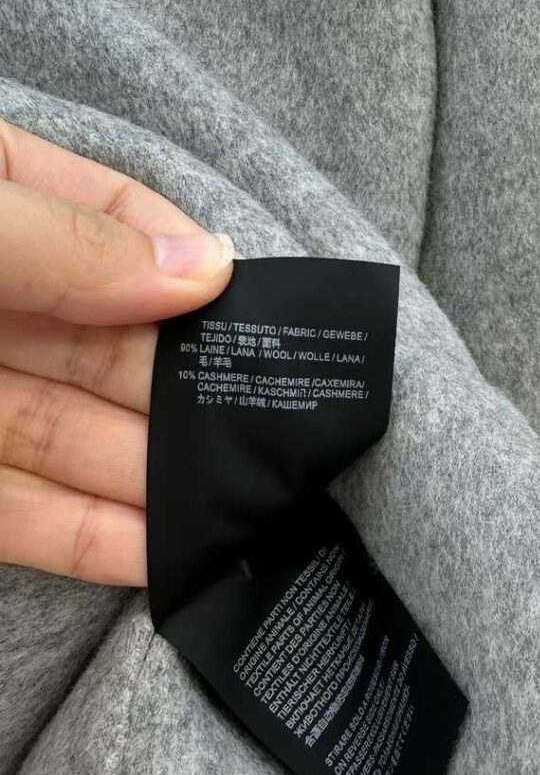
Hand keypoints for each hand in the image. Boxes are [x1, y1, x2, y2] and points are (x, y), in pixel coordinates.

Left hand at [0, 120, 233, 585]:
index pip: (116, 220)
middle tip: (278, 428)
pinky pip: (12, 508)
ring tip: (243, 506)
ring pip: (72, 433)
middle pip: (112, 341)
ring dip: (154, 475)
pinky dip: (84, 535)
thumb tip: (211, 266)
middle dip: (191, 386)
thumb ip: (67, 241)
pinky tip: (159, 554)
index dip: (193, 263)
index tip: (266, 310)